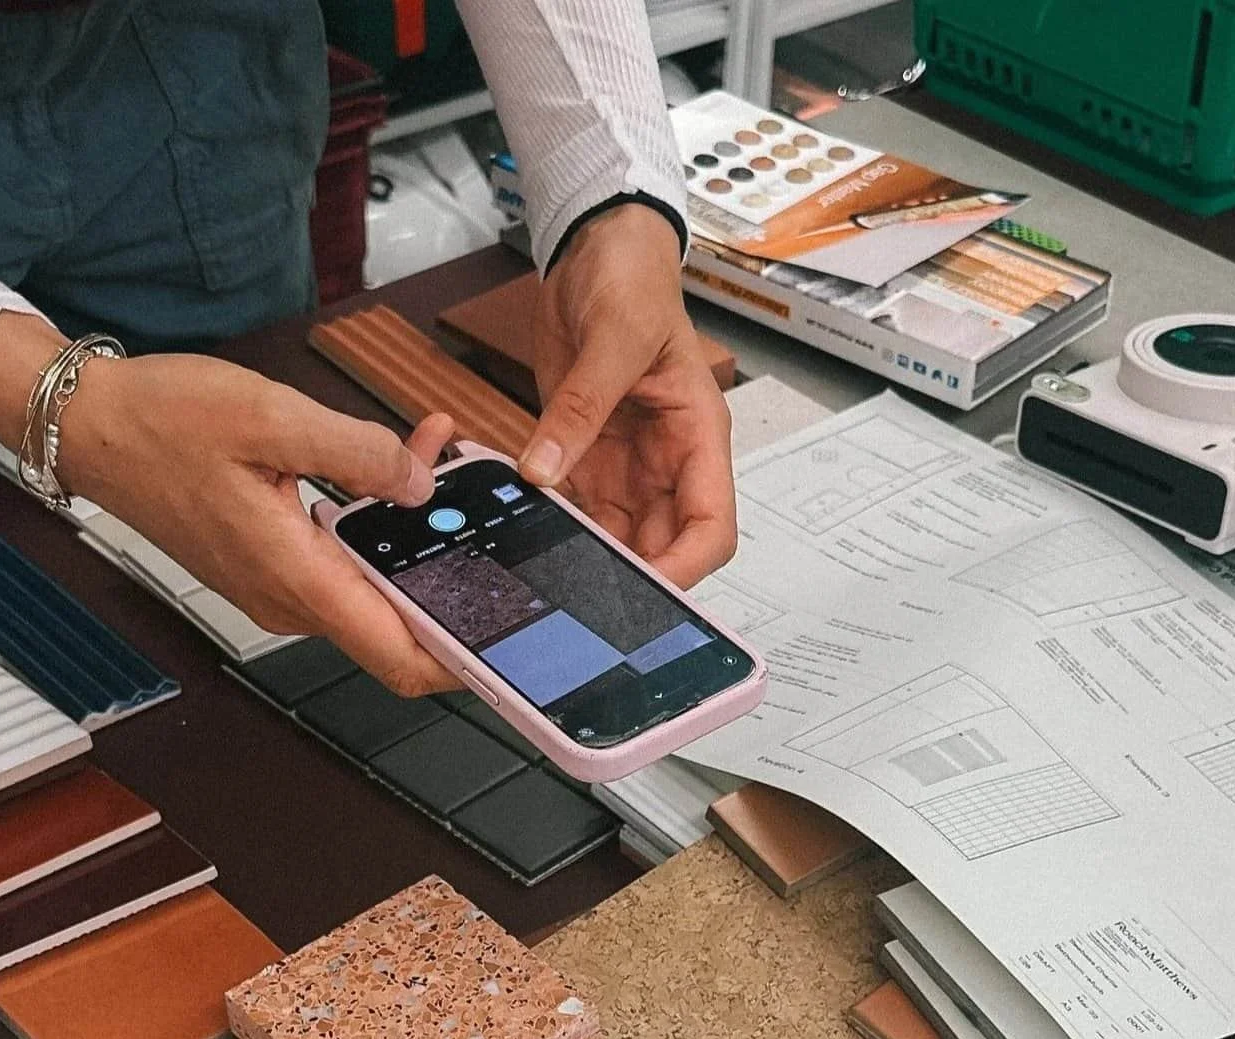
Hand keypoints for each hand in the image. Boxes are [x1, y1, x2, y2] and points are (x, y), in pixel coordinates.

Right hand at [0, 313, 459, 693]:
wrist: (91, 427)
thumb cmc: (161, 423)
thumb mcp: (269, 417)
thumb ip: (355, 452)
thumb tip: (416, 483)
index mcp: (296, 578)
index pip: (399, 656)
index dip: (462, 664)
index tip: (511, 653)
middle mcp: (289, 598)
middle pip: (397, 618)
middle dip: (451, 569)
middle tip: (482, 506)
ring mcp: (278, 586)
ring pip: (371, 581)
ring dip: (413, 534)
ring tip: (437, 462)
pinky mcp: (270, 564)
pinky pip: (342, 558)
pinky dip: (376, 522)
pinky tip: (391, 465)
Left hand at [523, 202, 736, 586]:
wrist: (598, 247)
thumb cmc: (633, 278)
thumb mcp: (616, 337)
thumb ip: (580, 409)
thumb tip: (543, 470)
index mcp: (698, 435)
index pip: (711, 528)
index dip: (685, 568)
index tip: (645, 592)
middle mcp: (668, 459)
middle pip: (662, 546)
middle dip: (628, 575)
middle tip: (580, 594)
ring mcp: (627, 461)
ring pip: (614, 535)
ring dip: (584, 552)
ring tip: (545, 568)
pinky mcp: (587, 453)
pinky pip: (573, 504)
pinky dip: (551, 519)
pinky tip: (523, 527)